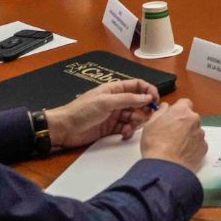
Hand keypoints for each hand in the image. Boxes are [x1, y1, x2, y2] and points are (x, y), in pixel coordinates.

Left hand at [47, 79, 162, 148]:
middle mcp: (117, 101)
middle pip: (138, 102)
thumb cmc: (82, 111)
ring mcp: (114, 115)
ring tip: (129, 128)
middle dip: (144, 110)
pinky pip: (126, 128)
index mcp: (115, 89)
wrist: (65, 129)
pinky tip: (124, 134)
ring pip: (134, 117)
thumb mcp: (106, 102)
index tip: (155, 100)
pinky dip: (128, 132)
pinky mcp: (112, 128)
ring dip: (136, 123)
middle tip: (146, 118)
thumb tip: (147, 97)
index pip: (137, 85)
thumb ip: (128, 99)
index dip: (148, 91)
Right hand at [139, 98, 208, 171]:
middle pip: (190, 117)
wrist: (165, 166)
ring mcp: (201, 134)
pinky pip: (198, 143)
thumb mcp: (150, 123)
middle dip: (183, 123)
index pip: (185, 102)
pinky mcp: (204, 147)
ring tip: (175, 146)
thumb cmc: (155, 144)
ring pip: (195, 131)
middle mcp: (194, 120)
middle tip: (171, 133)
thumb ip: (160, 111)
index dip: (178, 109)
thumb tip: (166, 107)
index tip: (172, 116)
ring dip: (188, 135)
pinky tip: (181, 153)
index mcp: (181, 111)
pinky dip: (192, 147)